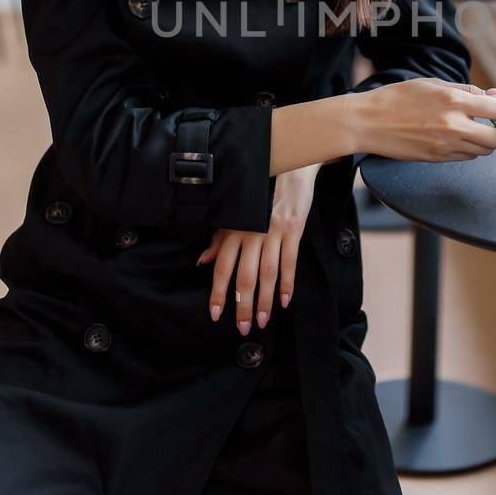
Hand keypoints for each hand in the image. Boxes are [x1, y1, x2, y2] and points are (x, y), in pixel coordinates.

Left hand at [197, 162, 321, 333]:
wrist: (287, 166)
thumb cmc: (258, 192)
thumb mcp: (235, 213)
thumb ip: (219, 239)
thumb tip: (202, 262)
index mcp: (234, 229)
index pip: (223, 266)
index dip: (218, 292)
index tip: (215, 314)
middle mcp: (252, 232)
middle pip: (245, 276)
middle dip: (243, 306)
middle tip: (242, 328)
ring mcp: (274, 232)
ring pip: (267, 273)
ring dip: (265, 301)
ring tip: (263, 321)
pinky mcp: (293, 230)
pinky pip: (290, 262)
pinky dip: (288, 284)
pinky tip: (285, 301)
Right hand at [355, 78, 495, 161]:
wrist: (368, 122)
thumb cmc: (397, 98)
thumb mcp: (433, 84)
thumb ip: (467, 90)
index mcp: (454, 101)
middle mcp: (454, 126)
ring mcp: (446, 146)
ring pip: (484, 151)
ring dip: (484, 141)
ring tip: (470, 129)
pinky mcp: (437, 159)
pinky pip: (465, 158)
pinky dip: (467, 149)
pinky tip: (454, 138)